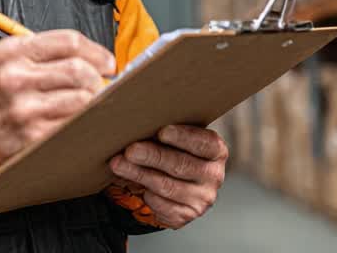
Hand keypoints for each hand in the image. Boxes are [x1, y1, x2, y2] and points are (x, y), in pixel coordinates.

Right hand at [0, 30, 114, 160]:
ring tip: (89, 103)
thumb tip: (98, 60)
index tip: (107, 63)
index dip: (96, 52)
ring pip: (81, 100)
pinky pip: (73, 125)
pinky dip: (83, 123)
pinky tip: (79, 121)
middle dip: (98, 79)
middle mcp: (16, 78)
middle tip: (100, 85)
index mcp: (13, 52)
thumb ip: (49, 51)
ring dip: (93, 102)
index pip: (69, 42)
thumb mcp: (12, 57)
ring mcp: (23, 110)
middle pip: (79, 71)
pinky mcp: (31, 137)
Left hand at [109, 125, 227, 228]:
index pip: (204, 143)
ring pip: (167, 186)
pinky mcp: (186, 214)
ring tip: (119, 164)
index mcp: (216, 151)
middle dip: (153, 156)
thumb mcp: (178, 139)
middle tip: (131, 150)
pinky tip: (137, 184)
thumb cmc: (175, 151)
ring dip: (139, 174)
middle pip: (181, 165)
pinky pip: (161, 205)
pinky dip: (146, 194)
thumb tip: (140, 122)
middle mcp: (213, 175)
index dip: (183, 138)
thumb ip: (168, 131)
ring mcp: (202, 198)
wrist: (179, 183)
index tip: (161, 132)